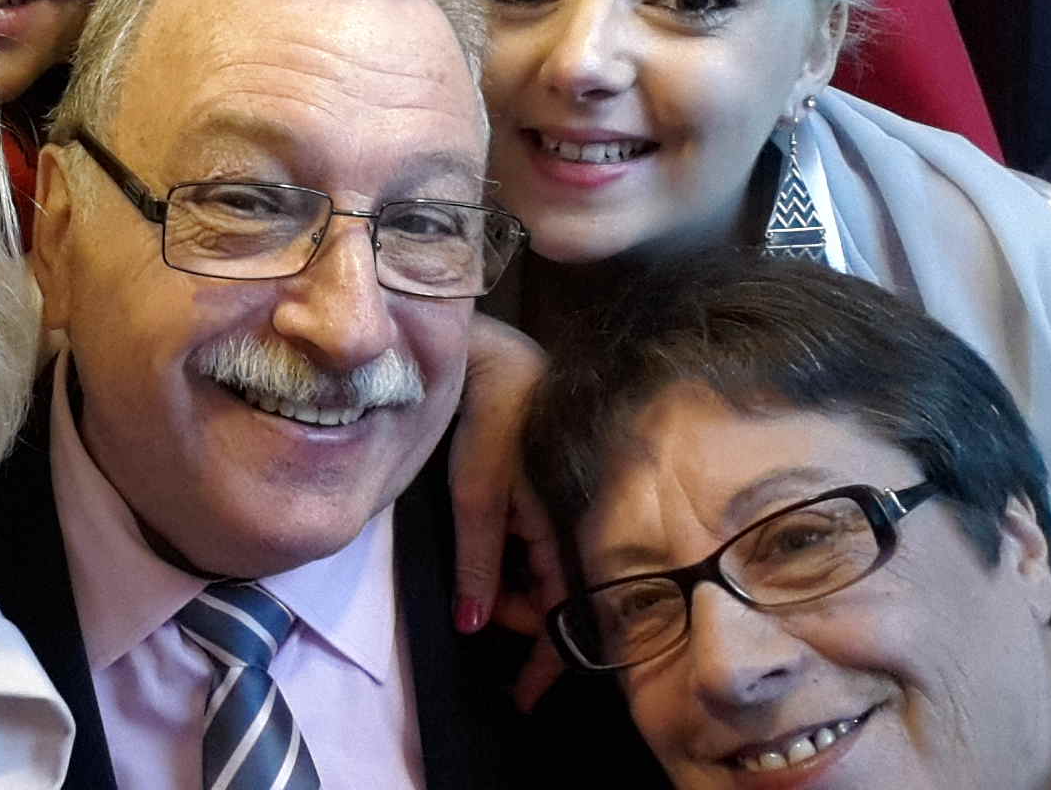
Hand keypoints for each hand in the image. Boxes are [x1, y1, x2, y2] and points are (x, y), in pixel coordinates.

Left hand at [447, 315, 564, 708]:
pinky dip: (513, 564)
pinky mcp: (544, 491)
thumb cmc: (487, 417)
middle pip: (559, 597)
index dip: (548, 661)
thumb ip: (478, 562)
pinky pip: (537, 546)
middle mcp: (575, 521)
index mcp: (571, 527)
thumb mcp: (477, 495)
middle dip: (522, 621)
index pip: (568, 613)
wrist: (490, 352)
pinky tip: (489, 562)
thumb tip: (475, 628)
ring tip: (478, 591)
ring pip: (545, 573)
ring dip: (514, 592)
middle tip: (477, 623)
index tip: (526, 699)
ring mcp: (560, 506)